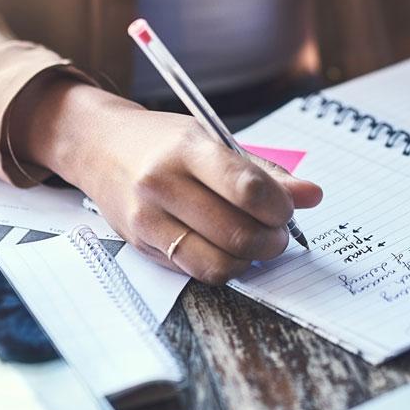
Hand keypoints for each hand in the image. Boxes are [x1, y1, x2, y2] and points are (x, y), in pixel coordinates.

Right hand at [13, 78, 322, 282]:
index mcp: (188, 149)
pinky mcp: (141, 245)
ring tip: (255, 244)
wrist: (98, 146)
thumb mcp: (212, 139)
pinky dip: (222, 266)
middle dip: (272, 240)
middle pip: (237, 232)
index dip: (280, 207)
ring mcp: (148, 219)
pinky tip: (227, 248)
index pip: (247, 188)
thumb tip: (312, 196)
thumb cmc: (163, 141)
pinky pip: (195, 271)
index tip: (287, 209)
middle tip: (278, 233)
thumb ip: (263, 171)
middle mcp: (163, 184)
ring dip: (250, 261)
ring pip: (218, 263)